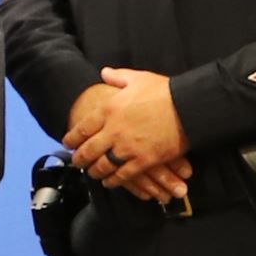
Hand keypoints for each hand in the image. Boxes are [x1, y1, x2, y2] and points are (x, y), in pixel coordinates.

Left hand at [68, 68, 189, 198]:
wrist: (188, 107)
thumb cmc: (164, 91)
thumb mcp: (138, 78)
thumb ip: (117, 77)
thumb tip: (104, 72)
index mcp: (109, 109)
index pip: (83, 128)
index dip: (72, 138)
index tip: (68, 143)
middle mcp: (114, 130)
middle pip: (88, 151)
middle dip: (79, 159)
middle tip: (76, 162)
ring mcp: (127, 148)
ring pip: (102, 166)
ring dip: (95, 171)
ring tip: (92, 173)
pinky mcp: (143, 161)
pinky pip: (122, 176)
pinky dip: (113, 181)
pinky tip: (109, 182)